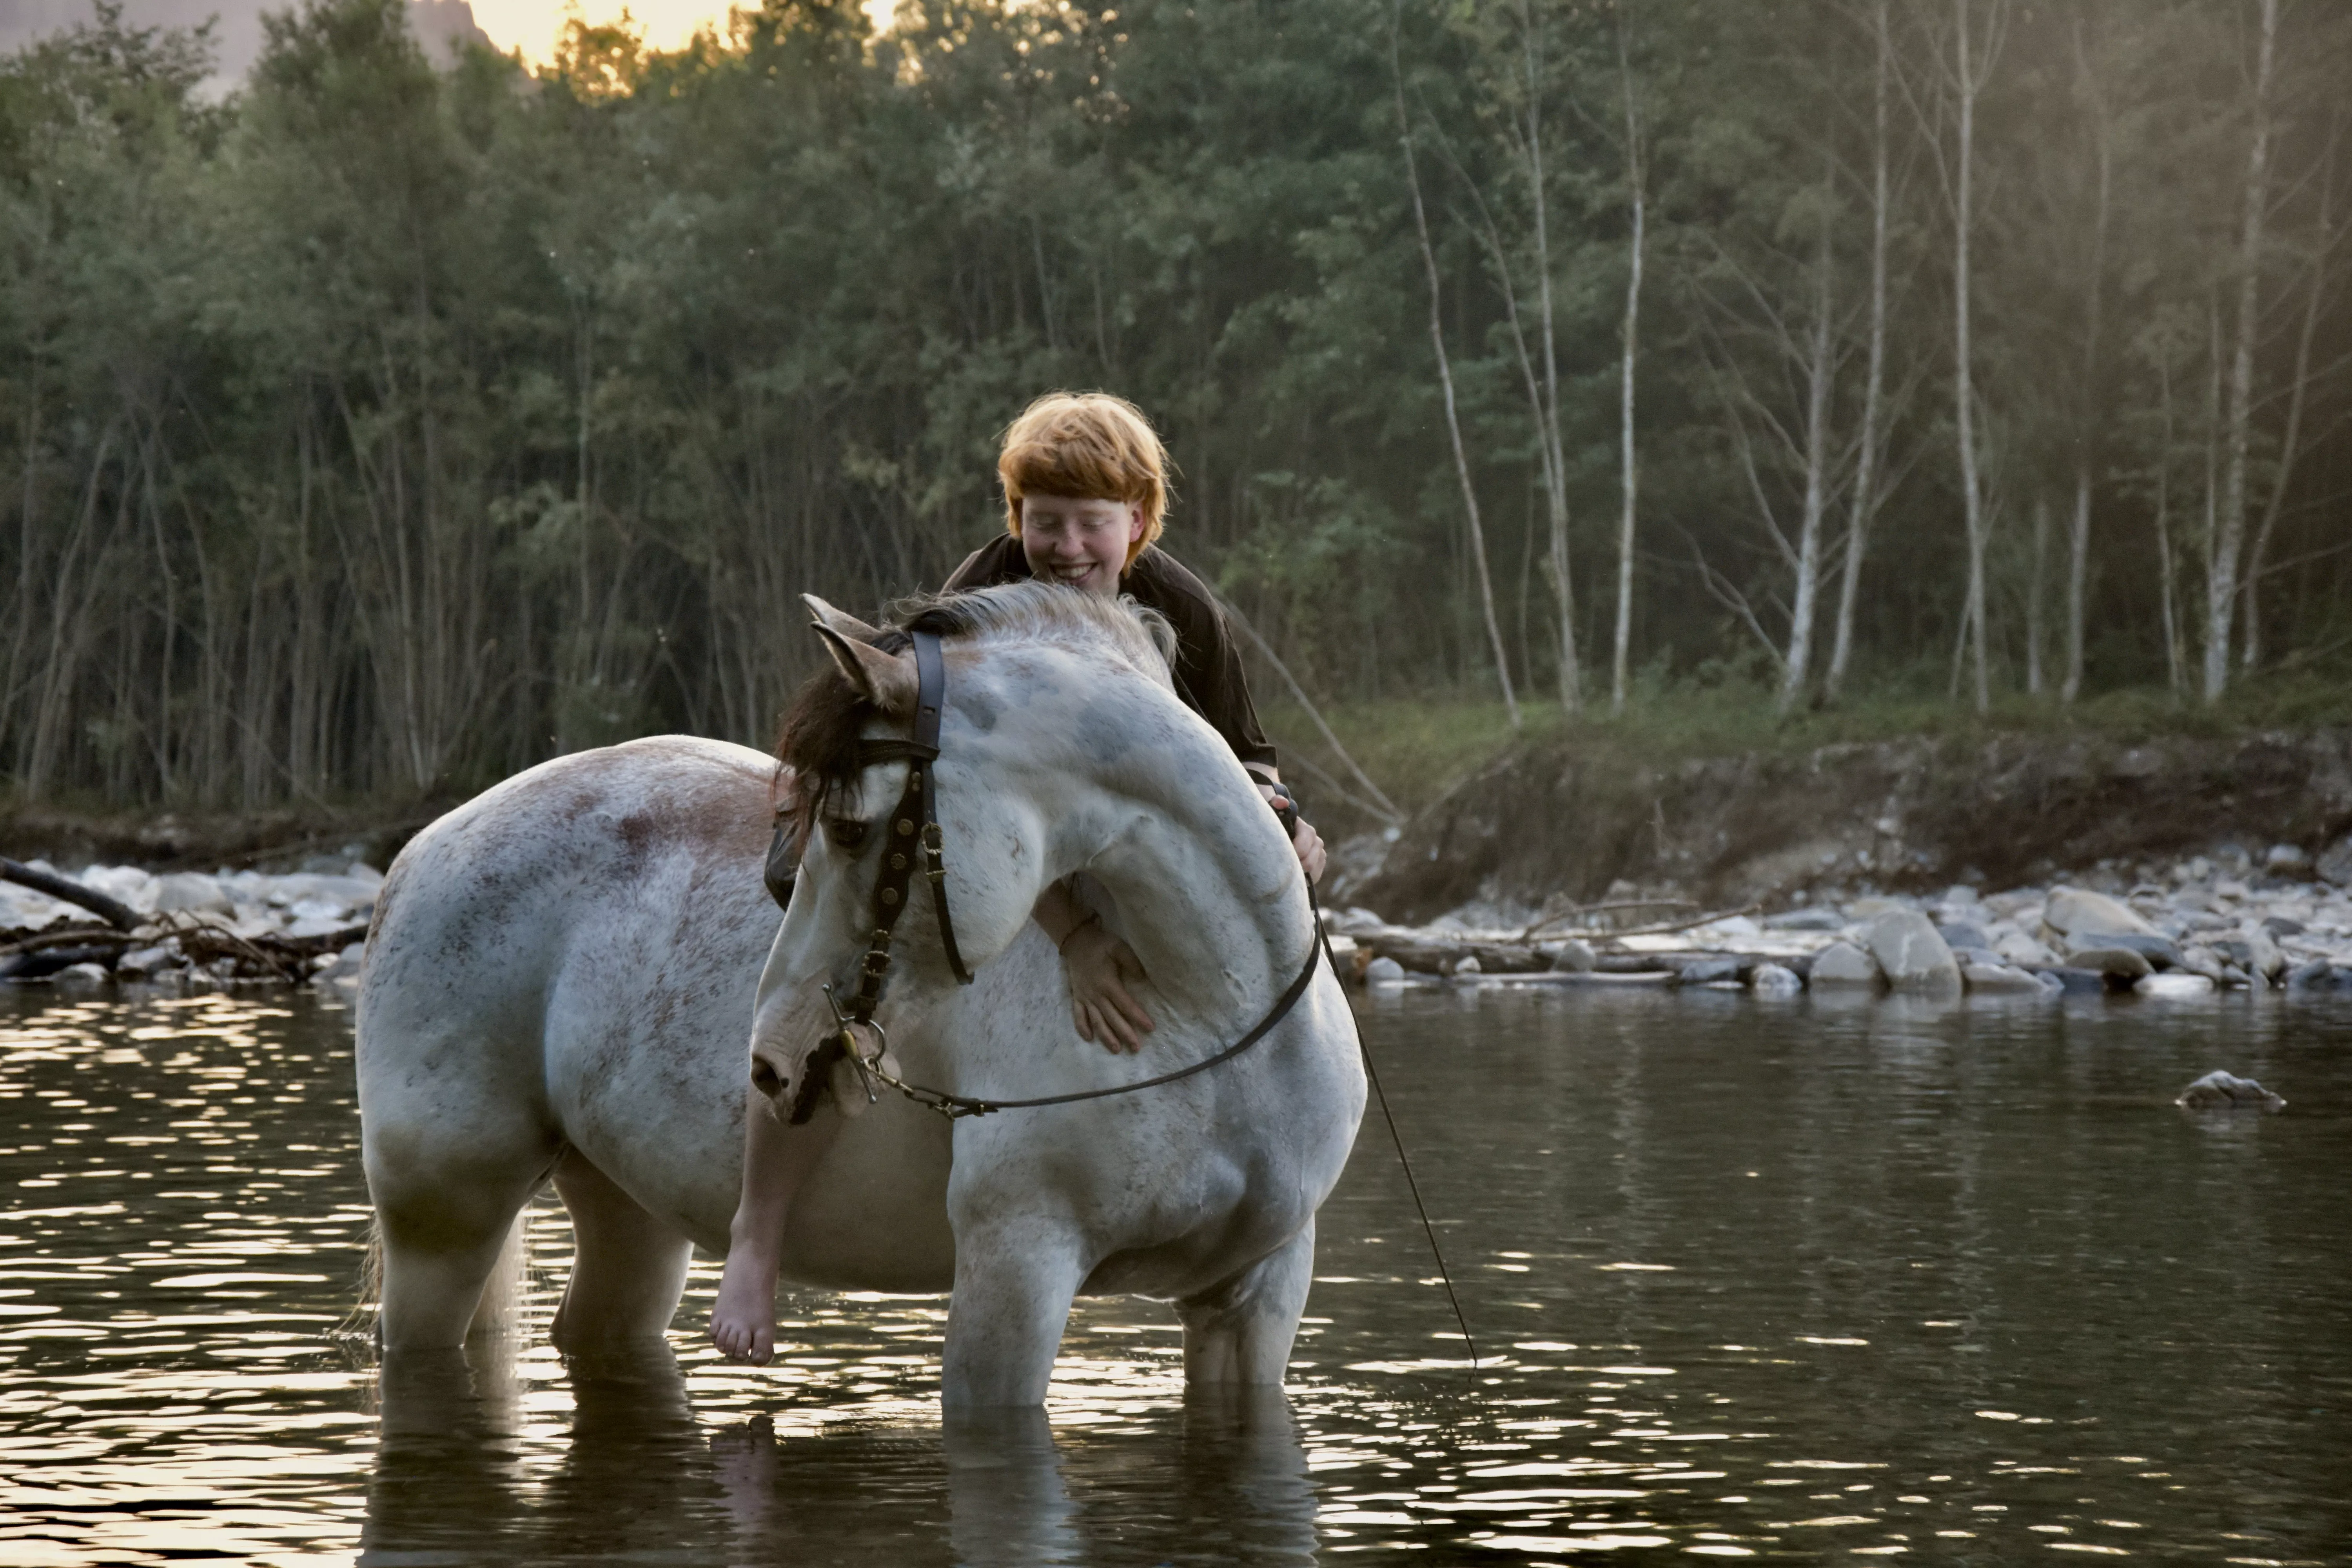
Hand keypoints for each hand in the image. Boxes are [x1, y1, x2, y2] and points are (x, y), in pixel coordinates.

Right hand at [1060, 919, 1155, 1052]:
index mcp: (1108, 983)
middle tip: (1136, 1048)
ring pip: (1096, 1021)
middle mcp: (1095, 994)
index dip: (1138, 1017)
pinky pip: (1078, 1015)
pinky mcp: (1076, 997)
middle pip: (1112, 1018)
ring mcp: (1084, 997)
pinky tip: (1089, 1039)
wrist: (1077, 940)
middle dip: (1125, 1033)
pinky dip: (1082, 1028)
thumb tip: (1143, 979)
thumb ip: (1132, 962)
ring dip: (1106, 1036)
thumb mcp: (1119, 947)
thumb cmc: (1101, 944)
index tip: (1150, 1028)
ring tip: (1116, 1049)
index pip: (1125, 1004)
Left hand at [1259, 784, 1327, 883]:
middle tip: (1281, 870)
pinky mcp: (1318, 864)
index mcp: (1306, 830)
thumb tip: (1281, 802)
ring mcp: (1319, 853)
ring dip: (1300, 874)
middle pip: (1310, 861)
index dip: (1294, 853)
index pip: (1304, 845)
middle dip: (1296, 867)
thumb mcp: (1272, 812)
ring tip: (1286, 874)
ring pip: (1314, 870)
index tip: (1281, 858)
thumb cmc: (1274, 823)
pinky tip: (1293, 878)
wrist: (1280, 832)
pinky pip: (1316, 876)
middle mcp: (1316, 841)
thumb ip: (1276, 803)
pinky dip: (1305, 879)